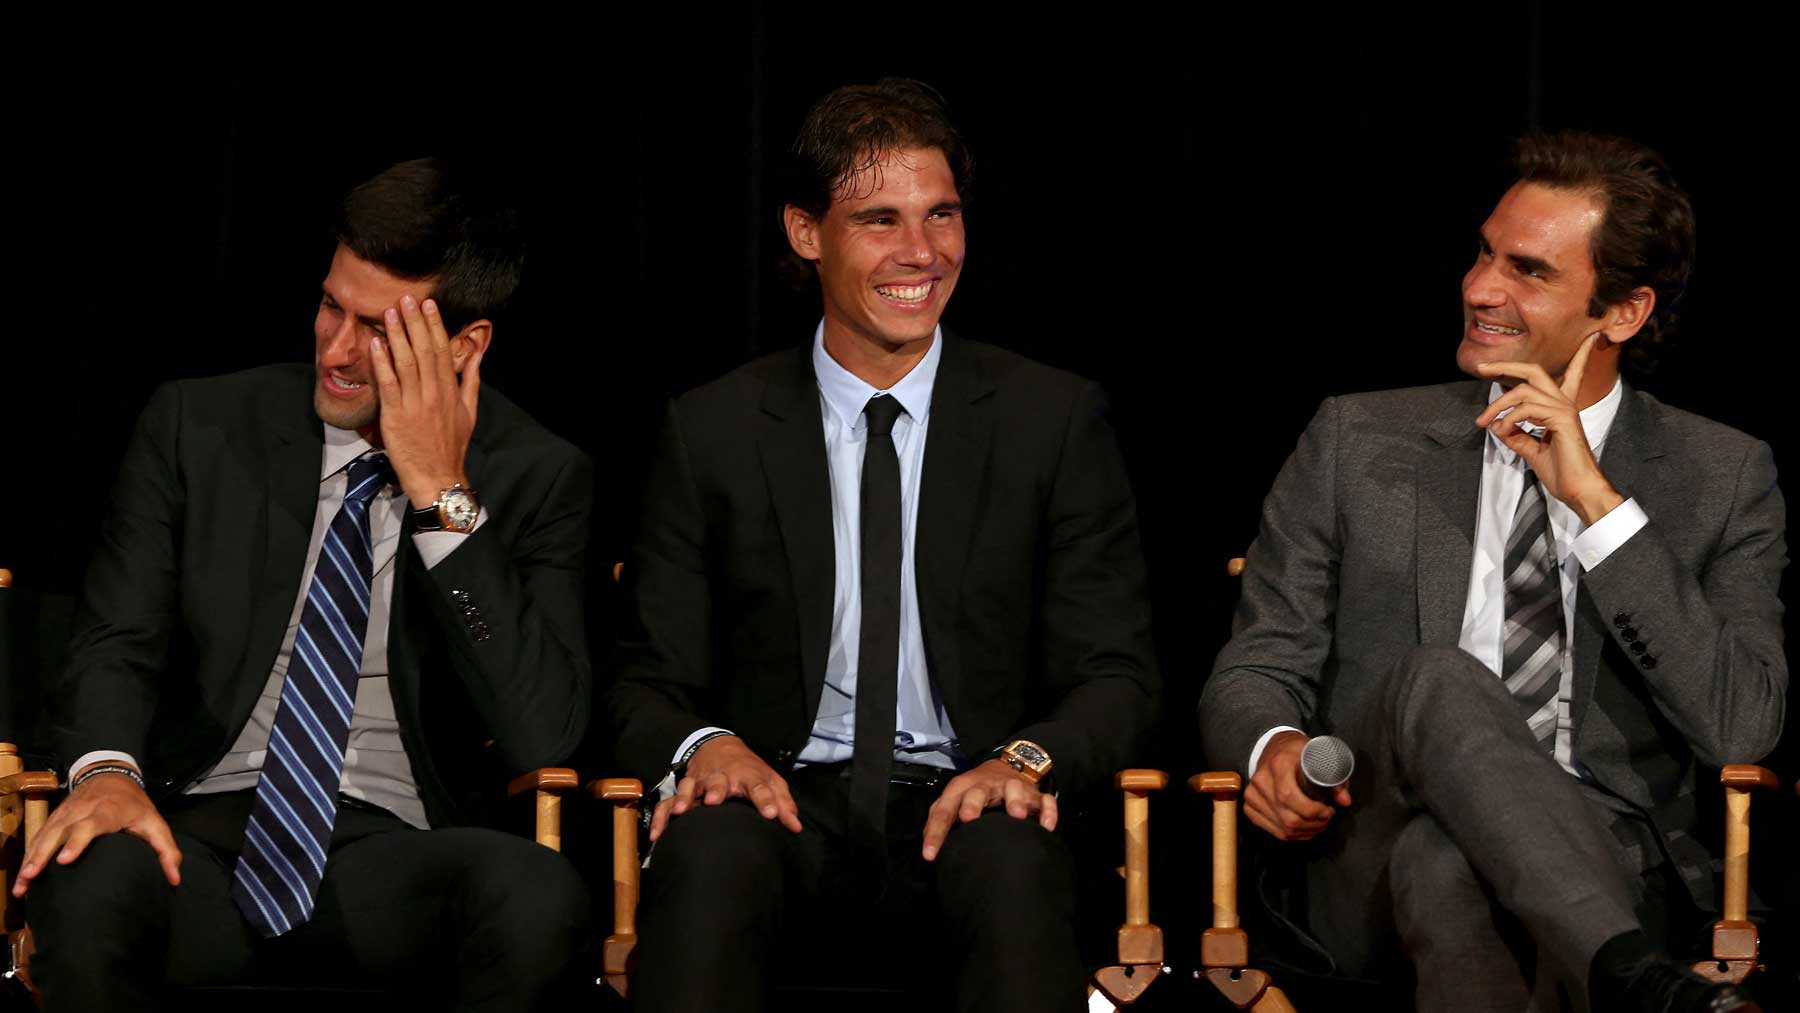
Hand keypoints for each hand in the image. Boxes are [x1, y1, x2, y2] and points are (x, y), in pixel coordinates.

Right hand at [11, 768, 180, 896]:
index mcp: (107, 812)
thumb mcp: (155, 823)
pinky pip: (38, 836)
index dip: (77, 842)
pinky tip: (22, 876)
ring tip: (21, 883)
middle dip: (43, 854)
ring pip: (44, 835)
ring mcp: (64, 814)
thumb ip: (166, 850)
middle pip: (59, 832)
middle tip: (31, 876)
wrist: (110, 774)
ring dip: (30, 859)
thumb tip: (175, 879)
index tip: (64, 859)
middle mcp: (81, 811)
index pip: (90, 825)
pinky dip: (28, 854)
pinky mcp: (54, 818)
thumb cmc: (134, 804)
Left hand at [368, 295, 482, 507]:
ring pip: (406, 362)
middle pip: (424, 351)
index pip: (442, 351)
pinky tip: (376, 344)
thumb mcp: (470, 411)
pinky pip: (388, 384)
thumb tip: (475, 354)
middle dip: (415, 322)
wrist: (438, 476)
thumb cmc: (452, 445)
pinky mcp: (395, 416)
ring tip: (390, 313)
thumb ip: (470, 380)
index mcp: (451, 390)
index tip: (428, 305)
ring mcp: (414, 403)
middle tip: (406, 299)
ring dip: (397, 335)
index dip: (434, 325)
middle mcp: (434, 393)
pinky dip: (382, 362)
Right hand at [648, 735, 802, 841]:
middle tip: (714, 801)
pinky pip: (669, 803)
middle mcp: (723, 778)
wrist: (719, 747)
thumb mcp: (771, 781)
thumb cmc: (751, 771)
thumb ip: (783, 804)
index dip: (766, 800)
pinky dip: (662, 817)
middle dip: (717, 790)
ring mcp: (701, 782)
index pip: (760, 787)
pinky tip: (658, 834)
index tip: (771, 815)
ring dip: (686, 797)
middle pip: (720, 782)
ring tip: (683, 810)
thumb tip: (795, 827)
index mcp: (749, 776)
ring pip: (691, 787)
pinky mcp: (684, 789)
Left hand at [921, 758, 1056, 860]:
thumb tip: (930, 849)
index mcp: (962, 789)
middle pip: (977, 792)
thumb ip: (940, 820)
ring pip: (1014, 789)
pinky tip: (1047, 826)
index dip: (936, 832)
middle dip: (972, 803)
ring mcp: (1012, 787)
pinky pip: (1044, 801)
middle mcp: (986, 786)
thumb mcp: (955, 800)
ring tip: (1016, 815)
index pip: (944, 810)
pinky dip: (1048, 811)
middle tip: (968, 817)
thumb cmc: (976, 791)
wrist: (1007, 765)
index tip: (930, 855)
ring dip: (1015, 800)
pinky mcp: (1034, 794)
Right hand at [1244, 732, 1351, 841]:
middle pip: (1288, 817)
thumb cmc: (1299, 752)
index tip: (1329, 810)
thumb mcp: (1320, 756)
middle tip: (1327, 819)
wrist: (1275, 748)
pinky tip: (1305, 829)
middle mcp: (1261, 779)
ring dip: (1305, 832)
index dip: (1313, 811)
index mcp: (1278, 763)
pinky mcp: (1250, 806)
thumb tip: (1345, 802)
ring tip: (1319, 824)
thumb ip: (1335, 778)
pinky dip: (1293, 835)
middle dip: (1313, 825)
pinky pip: (1273, 831)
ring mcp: (1253, 794)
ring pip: (1282, 828)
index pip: (1289, 796)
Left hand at [1472, 335, 1624, 524]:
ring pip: (1523, 391)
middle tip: (1482, 368)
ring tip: (1484, 422)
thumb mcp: (1532, 450)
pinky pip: (1526, 410)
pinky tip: (1502, 431)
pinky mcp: (1561, 420)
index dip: (1580, 356)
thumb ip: (1516, 436)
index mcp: (1561, 409)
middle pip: (1534, 371)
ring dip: (1497, 406)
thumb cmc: (1561, 473)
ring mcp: (1564, 410)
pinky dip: (1508, 419)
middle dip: (1506, 365)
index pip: (1571, 375)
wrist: (1578, 491)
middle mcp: (1564, 403)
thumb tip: (1498, 425)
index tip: (1590, 338)